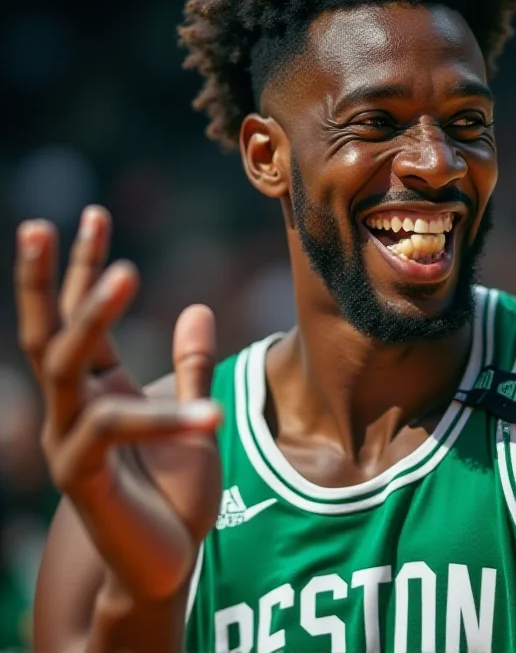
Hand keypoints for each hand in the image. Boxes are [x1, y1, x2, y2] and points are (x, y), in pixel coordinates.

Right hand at [15, 206, 222, 598]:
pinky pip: (113, 431)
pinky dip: (165, 416)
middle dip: (50, 278)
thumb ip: (190, 364)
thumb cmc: (175, 485)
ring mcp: (72, 444)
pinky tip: (209, 411)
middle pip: (49, 334)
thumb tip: (197, 307)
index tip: (92, 214)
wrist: (168, 559)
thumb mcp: (192, 411)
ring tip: (126, 270)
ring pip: (66, 368)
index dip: (80, 267)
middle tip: (52, 221)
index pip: (79, 318)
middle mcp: (74, 410)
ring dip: (92, 317)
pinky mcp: (84, 481)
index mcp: (99, 390)